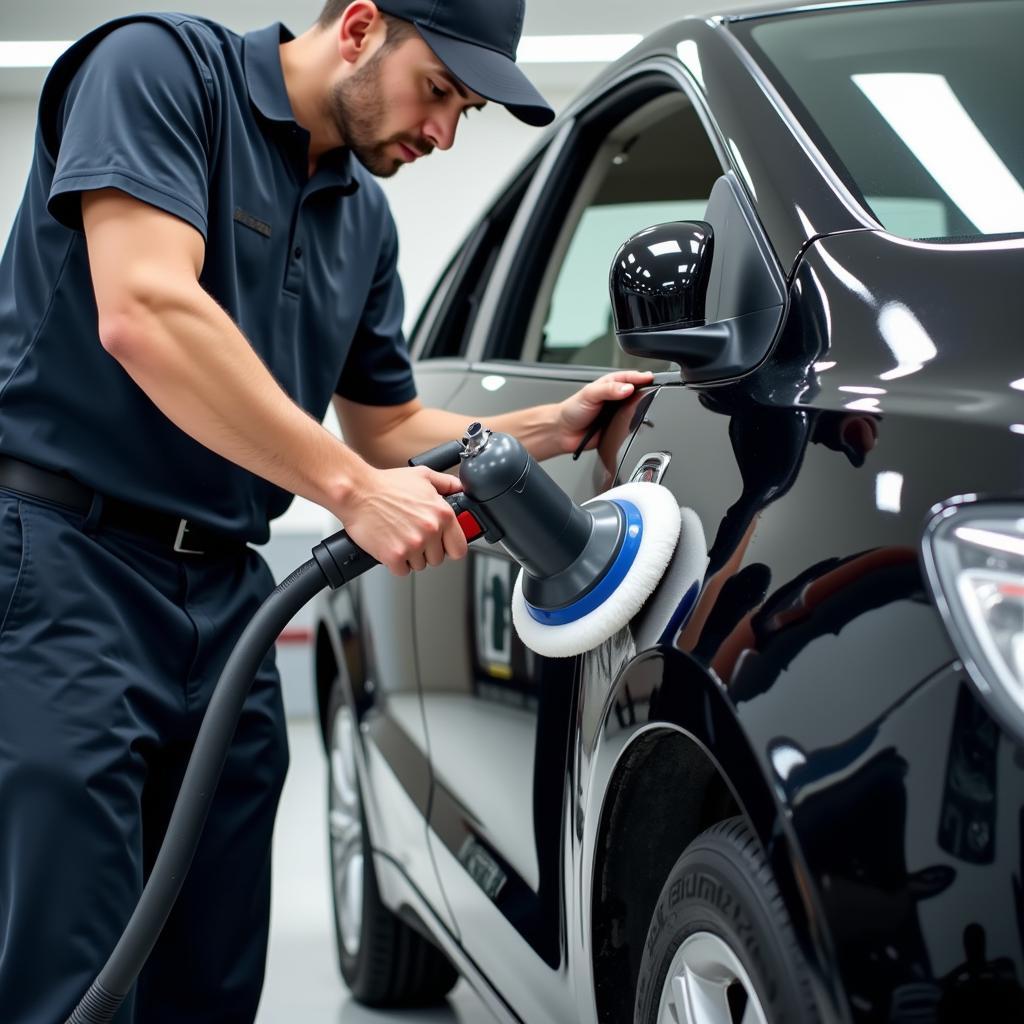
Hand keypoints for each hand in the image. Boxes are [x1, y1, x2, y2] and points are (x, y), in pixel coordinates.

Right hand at [336, 465, 468, 576]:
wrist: (356, 492)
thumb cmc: (385, 485)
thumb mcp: (422, 476)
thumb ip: (447, 483)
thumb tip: (460, 488)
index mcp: (442, 514)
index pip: (460, 548)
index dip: (450, 547)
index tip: (443, 545)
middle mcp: (430, 531)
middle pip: (438, 558)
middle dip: (427, 550)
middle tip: (413, 535)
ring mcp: (413, 545)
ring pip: (420, 565)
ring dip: (411, 556)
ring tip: (399, 537)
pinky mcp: (394, 556)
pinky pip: (402, 570)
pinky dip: (396, 562)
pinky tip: (390, 545)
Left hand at [555, 370, 654, 453]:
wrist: (564, 432)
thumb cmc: (572, 410)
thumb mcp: (589, 394)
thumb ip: (608, 389)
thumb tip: (627, 388)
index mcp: (609, 385)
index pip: (628, 377)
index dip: (640, 377)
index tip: (649, 378)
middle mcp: (616, 398)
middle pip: (636, 392)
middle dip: (646, 391)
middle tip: (654, 391)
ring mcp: (619, 413)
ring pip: (636, 409)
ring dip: (642, 408)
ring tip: (648, 406)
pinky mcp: (620, 428)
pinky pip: (632, 427)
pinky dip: (636, 426)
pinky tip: (638, 424)